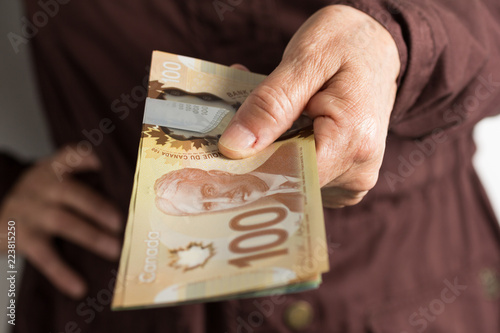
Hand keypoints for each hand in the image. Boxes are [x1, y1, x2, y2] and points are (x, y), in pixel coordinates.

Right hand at [0, 147, 121, 297]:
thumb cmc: (40, 196)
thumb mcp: (54, 177)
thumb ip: (83, 177)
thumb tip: (129, 194)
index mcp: (54, 168)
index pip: (72, 155)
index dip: (89, 157)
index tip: (107, 163)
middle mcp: (41, 185)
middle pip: (72, 193)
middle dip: (99, 207)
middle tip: (123, 224)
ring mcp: (29, 210)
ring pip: (63, 221)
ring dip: (92, 237)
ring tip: (115, 250)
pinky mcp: (21, 236)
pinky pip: (43, 255)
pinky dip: (62, 273)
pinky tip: (78, 287)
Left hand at [220, 5, 399, 206]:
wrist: (379, 47)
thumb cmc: (348, 43)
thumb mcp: (306, 58)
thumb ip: (271, 104)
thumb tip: (234, 147)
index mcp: (352, 140)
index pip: (287, 173)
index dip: (250, 164)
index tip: (221, 147)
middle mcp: (358, 170)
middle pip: (288, 180)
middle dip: (256, 152)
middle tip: (237, 117)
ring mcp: (354, 179)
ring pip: (293, 178)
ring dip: (269, 150)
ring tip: (266, 115)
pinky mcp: (345, 178)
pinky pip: (305, 174)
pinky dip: (286, 152)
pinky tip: (283, 126)